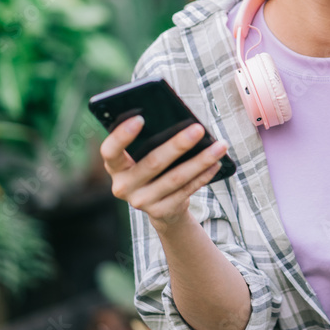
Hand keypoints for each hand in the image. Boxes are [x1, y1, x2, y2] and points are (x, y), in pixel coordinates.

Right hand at [100, 116, 227, 229]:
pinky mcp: (161, 211)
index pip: (110, 151)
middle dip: (178, 145)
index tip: (140, 118)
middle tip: (198, 129)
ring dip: (201, 160)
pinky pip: (187, 190)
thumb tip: (180, 122)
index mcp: (115, 167)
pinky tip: (216, 163)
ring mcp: (141, 201)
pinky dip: (204, 175)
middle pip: (152, 163)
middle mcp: (123, 186)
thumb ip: (150, 142)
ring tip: (219, 146)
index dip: (122, 135)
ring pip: (176, 178)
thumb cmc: (153, 170)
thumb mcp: (143, 157)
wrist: (161, 208)